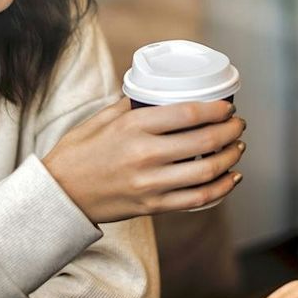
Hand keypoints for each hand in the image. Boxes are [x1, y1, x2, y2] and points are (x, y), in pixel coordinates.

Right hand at [42, 97, 245, 222]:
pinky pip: (197, 199)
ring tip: (237, 147)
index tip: (227, 106)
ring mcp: (150, 183)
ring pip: (206, 171)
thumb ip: (131, 105)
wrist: (59, 194)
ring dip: (230, 157)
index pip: (188, 114)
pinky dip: (221, 188)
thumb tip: (159, 92)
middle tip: (238, 124)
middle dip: (230, 130)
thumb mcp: (100, 119)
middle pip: (204, 140)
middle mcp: (145, 154)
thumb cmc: (78, 153)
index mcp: (133, 127)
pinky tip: (231, 178)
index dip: (216, 109)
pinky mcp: (153, 205)